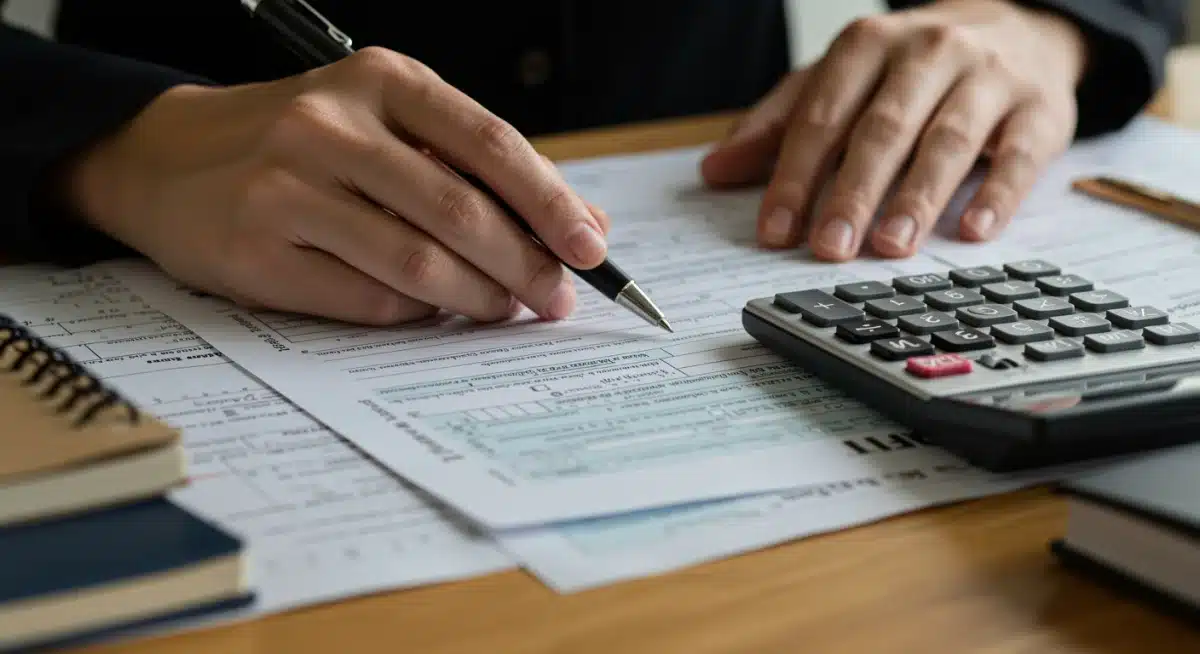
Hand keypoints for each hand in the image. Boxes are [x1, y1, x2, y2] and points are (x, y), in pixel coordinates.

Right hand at [65, 47, 609, 324]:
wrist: (168, 158)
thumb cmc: (302, 144)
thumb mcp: (389, 127)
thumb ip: (480, 168)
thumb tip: (585, 223)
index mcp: (380, 82)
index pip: (489, 143)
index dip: (550, 202)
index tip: (591, 248)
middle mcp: (330, 125)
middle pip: (460, 211)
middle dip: (525, 265)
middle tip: (556, 299)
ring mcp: (287, 188)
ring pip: (418, 261)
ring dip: (478, 297)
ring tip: (506, 310)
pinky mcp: (258, 251)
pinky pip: (369, 297)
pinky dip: (418, 312)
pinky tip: (436, 311)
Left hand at [700, 0, 1086, 259]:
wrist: (1017, 27)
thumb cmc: (909, 69)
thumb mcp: (838, 81)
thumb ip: (777, 124)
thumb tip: (715, 170)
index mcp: (868, 45)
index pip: (822, 116)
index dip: (795, 176)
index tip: (775, 231)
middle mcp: (928, 53)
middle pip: (883, 129)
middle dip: (852, 193)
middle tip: (829, 248)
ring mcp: (988, 78)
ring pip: (948, 139)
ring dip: (918, 197)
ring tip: (891, 246)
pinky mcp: (1040, 109)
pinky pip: (1019, 154)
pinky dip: (998, 193)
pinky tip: (975, 231)